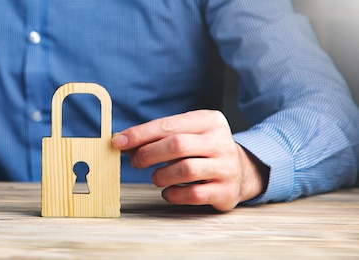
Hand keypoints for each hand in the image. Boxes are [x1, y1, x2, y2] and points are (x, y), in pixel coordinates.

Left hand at [112, 110, 267, 210]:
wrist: (242, 171)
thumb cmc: (202, 151)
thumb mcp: (184, 135)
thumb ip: (155, 138)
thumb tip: (120, 142)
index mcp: (209, 121)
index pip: (169, 125)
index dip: (140, 134)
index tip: (117, 142)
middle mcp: (221, 142)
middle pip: (177, 145)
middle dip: (148, 154)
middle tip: (136, 162)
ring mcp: (227, 167)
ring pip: (186, 170)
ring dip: (161, 176)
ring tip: (157, 177)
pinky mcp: (226, 191)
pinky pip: (193, 194)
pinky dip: (173, 194)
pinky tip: (169, 192)